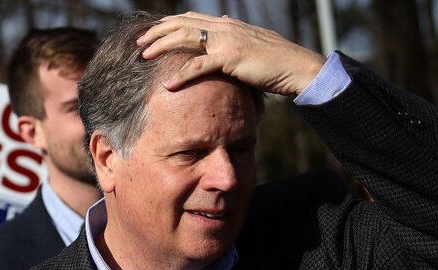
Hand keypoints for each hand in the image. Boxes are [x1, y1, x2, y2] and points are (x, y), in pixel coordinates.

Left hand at [137, 11, 325, 95]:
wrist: (297, 67)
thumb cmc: (277, 62)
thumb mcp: (252, 46)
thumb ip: (234, 40)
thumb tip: (222, 36)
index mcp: (228, 25)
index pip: (192, 18)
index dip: (169, 24)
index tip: (152, 33)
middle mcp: (225, 28)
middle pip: (183, 24)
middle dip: (158, 32)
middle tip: (139, 42)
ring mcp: (227, 41)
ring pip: (186, 38)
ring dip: (162, 46)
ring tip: (144, 55)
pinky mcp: (231, 58)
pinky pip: (199, 65)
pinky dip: (181, 74)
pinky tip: (167, 83)